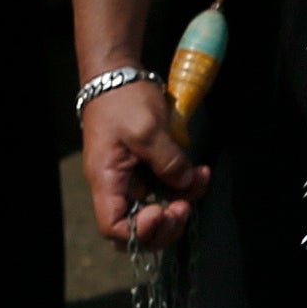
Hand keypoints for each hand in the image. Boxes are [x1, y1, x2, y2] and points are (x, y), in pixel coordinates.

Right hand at [81, 79, 205, 248]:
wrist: (118, 76)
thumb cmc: (123, 100)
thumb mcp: (148, 130)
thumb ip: (169, 162)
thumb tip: (185, 184)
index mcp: (106, 180)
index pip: (114, 227)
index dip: (140, 231)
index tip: (163, 212)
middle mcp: (117, 184)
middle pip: (137, 227)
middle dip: (166, 225)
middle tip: (184, 207)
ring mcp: (133, 177)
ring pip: (158, 208)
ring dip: (183, 201)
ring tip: (200, 179)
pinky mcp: (148, 168)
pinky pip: (168, 187)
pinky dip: (186, 184)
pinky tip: (199, 171)